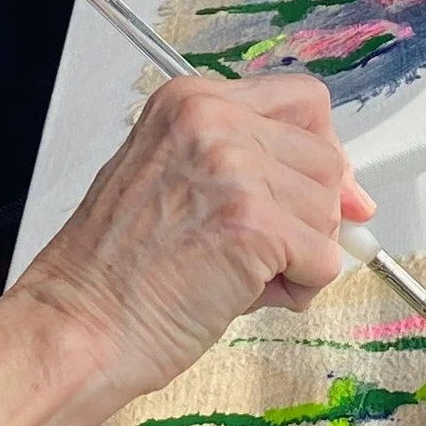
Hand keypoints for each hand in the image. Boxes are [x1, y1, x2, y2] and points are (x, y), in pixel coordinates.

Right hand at [15, 73, 373, 409]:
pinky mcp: (253, 223)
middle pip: (325, 157)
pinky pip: (324, 260)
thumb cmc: (116, 272)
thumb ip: (250, 168)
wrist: (78, 325)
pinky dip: (299, 289)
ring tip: (240, 277)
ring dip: (302, 256)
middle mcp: (212, 120)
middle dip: (311, 214)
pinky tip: (244, 296)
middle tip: (265, 254)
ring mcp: (234, 168)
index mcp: (190, 101)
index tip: (326, 191)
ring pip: (329, 210)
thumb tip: (347, 194)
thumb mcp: (175, 181)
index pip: (302, 101)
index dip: (323, 151)